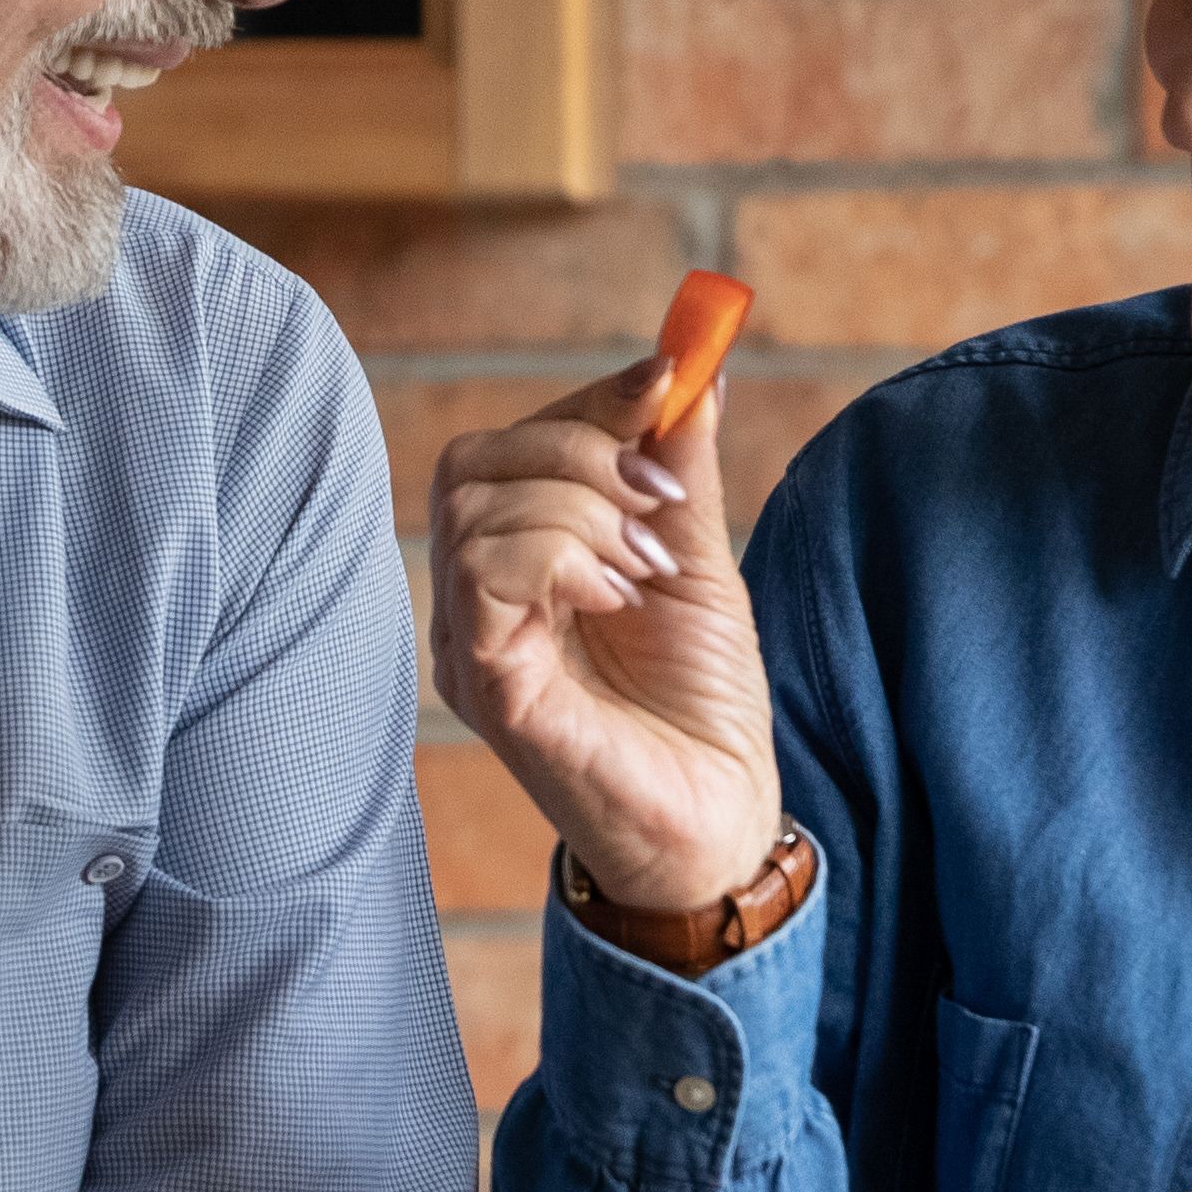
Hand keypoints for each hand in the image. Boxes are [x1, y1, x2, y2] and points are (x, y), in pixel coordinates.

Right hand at [427, 355, 778, 925]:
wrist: (722, 820)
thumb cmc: (702, 710)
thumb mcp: (697, 563)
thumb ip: (679, 472)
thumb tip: (690, 371)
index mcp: (517, 566)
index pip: (508, 448)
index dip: (585, 405)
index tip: (667, 379)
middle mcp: (474, 602)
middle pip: (473, 463)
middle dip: (579, 450)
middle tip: (659, 501)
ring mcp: (469, 646)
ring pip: (474, 508)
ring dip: (580, 508)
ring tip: (643, 567)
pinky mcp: (487, 687)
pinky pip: (483, 577)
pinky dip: (560, 555)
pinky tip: (616, 594)